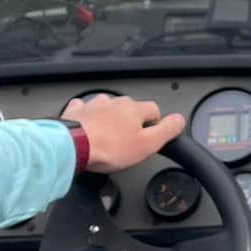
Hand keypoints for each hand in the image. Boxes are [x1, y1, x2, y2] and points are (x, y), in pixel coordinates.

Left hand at [63, 93, 185, 171]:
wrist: (71, 146)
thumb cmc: (107, 148)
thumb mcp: (147, 145)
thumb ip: (167, 130)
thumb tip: (179, 120)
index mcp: (135, 109)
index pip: (154, 110)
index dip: (155, 124)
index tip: (151, 136)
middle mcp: (115, 102)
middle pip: (130, 108)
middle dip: (131, 122)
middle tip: (128, 141)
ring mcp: (94, 105)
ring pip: (108, 107)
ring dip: (110, 117)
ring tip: (107, 136)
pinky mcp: (76, 111)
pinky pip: (85, 109)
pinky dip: (88, 116)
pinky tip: (87, 128)